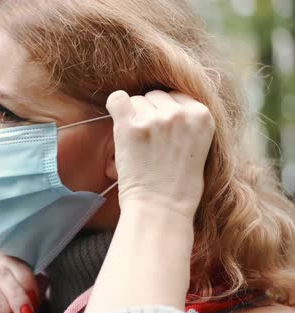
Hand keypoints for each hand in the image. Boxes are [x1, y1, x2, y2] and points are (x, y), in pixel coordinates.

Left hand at [106, 90, 214, 219]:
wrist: (160, 210)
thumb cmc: (178, 187)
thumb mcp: (199, 148)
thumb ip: (187, 123)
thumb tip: (165, 104)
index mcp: (203, 115)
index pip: (176, 96)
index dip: (167, 114)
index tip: (164, 134)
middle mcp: (180, 113)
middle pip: (156, 96)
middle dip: (150, 113)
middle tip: (150, 142)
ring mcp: (155, 119)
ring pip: (137, 100)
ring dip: (134, 117)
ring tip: (140, 145)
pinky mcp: (131, 127)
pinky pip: (117, 99)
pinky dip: (115, 107)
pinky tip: (120, 124)